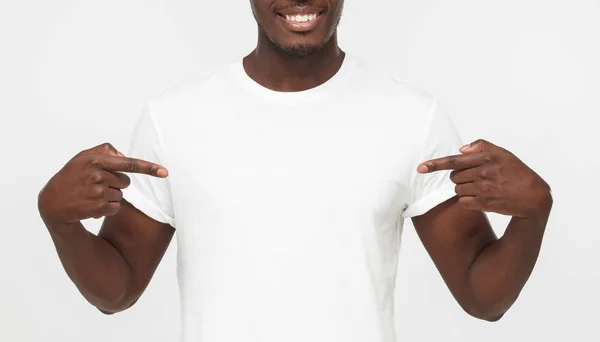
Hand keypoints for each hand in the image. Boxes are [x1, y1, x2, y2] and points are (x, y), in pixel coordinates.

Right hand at [38, 143, 167, 224]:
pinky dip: (108, 208)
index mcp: (95, 161)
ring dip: (111, 196)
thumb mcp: (83, 158)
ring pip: (121, 195)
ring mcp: (97, 193)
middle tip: (97, 184)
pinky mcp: (98, 208)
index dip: (148, 168)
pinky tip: (92, 205)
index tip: (164, 172)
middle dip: (116, 183)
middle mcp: (97, 175)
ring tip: (91, 195)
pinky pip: (117, 207)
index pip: (128, 163)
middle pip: (126, 181)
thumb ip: (105, 151)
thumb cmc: (71, 177)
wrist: (52, 203)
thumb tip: (124, 156)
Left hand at [417, 139, 551, 217]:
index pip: (453, 161)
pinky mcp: (483, 203)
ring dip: (465, 189)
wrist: (533, 197)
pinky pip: (463, 202)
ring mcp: (481, 189)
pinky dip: (469, 201)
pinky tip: (483, 198)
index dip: (434, 165)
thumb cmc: (518, 173)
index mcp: (485, 158)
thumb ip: (481, 147)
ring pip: (458, 189)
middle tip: (477, 178)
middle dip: (461, 177)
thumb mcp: (504, 154)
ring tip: (483, 188)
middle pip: (454, 177)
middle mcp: (482, 173)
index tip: (420, 168)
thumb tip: (461, 149)